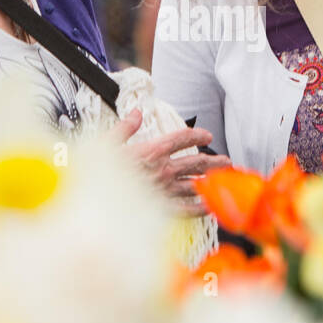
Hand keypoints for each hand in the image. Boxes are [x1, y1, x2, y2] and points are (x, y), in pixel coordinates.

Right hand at [110, 109, 232, 214]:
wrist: (96, 202)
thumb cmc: (98, 175)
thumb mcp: (107, 143)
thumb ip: (125, 127)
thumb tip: (136, 113)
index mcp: (152, 151)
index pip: (182, 138)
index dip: (197, 135)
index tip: (207, 136)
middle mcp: (163, 170)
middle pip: (197, 162)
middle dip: (214, 161)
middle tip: (226, 161)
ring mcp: (166, 190)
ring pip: (197, 184)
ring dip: (212, 180)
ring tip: (223, 179)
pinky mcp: (162, 209)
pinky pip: (187, 209)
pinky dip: (201, 208)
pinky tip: (210, 206)